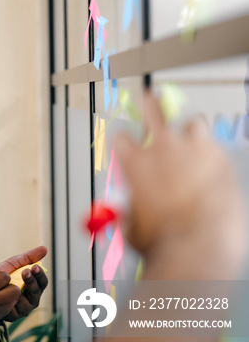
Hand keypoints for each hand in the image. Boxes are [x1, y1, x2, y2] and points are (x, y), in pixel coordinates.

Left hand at [0, 246, 47, 320]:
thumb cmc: (4, 276)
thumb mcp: (15, 264)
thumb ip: (29, 257)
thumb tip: (44, 248)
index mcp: (34, 286)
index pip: (42, 282)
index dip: (40, 275)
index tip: (35, 266)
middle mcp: (31, 299)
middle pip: (37, 292)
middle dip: (32, 281)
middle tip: (26, 271)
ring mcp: (23, 308)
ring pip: (28, 302)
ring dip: (20, 291)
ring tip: (14, 282)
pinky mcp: (14, 315)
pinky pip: (15, 309)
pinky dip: (10, 300)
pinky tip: (5, 293)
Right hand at [114, 93, 245, 274]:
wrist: (200, 244)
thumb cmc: (164, 239)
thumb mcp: (134, 227)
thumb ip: (131, 211)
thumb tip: (132, 212)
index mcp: (134, 163)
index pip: (121, 137)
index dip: (123, 142)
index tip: (126, 143)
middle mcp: (161, 149)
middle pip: (152, 109)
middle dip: (149, 102)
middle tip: (148, 97)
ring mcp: (193, 150)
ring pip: (192, 122)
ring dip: (188, 128)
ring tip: (189, 134)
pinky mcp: (220, 159)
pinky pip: (216, 146)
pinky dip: (211, 153)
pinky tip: (210, 166)